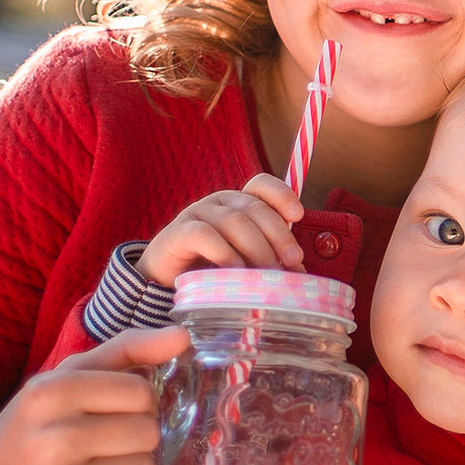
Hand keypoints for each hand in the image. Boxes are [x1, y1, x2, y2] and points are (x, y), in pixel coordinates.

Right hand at [0, 327, 187, 464]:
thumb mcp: (68, 378)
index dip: (138, 403)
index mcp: (49, 393)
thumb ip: (127, 349)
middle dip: (135, 438)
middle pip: (147, 432)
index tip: (112, 411)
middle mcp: (51, 439)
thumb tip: (182, 336)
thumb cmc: (39, 428)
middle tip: (102, 445)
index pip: (140, 392)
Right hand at [135, 173, 304, 284]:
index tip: (299, 216)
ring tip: (266, 274)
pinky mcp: (178, 232)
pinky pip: (205, 235)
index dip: (282, 195)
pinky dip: (225, 253)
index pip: (261, 185)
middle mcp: (220, 202)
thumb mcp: (245, 259)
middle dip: (278, 235)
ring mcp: (197, 214)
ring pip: (234, 221)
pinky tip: (236, 271)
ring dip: (256, 248)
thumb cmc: (211, 266)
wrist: (164, 280)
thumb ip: (270, 258)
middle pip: (255, 207)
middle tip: (292, 262)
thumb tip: (299, 274)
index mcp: (239, 203)